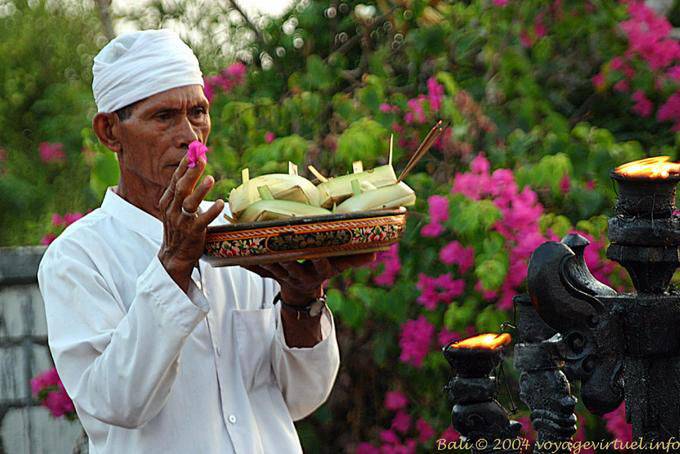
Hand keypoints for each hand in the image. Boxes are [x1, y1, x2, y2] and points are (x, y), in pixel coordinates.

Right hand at [157, 155, 223, 291]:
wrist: (174, 255)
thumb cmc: (178, 227)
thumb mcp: (175, 207)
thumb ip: (182, 190)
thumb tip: (193, 167)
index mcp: (167, 201)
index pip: (175, 180)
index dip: (184, 166)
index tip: (193, 152)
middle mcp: (172, 210)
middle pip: (181, 188)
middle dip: (191, 173)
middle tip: (202, 160)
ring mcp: (181, 222)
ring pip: (189, 204)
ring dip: (200, 191)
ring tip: (211, 179)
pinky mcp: (192, 233)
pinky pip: (202, 221)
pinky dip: (211, 212)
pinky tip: (220, 203)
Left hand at [244, 252, 376, 305]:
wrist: (301, 293)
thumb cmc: (322, 271)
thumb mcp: (339, 267)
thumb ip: (354, 259)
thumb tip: (376, 253)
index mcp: (319, 271)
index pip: (321, 265)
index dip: (319, 260)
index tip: (317, 252)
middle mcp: (300, 274)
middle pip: (292, 266)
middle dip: (285, 257)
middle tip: (279, 246)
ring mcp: (283, 274)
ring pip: (272, 265)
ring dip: (262, 256)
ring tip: (253, 243)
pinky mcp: (269, 272)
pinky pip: (256, 267)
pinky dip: (245, 261)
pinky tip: (231, 253)